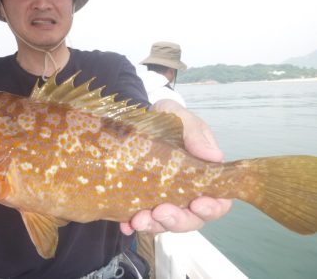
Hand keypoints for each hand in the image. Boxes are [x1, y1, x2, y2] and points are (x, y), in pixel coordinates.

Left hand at [120, 99, 232, 234]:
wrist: (140, 118)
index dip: (211, 208)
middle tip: (160, 212)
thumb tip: (215, 156)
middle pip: (191, 219)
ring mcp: (164, 199)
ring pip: (165, 223)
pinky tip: (125, 224)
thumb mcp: (181, 117)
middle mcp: (187, 192)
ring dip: (153, 226)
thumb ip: (195, 132)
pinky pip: (140, 219)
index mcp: (204, 175)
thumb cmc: (168, 118)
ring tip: (138, 220)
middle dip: (177, 221)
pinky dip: (133, 224)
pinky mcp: (143, 200)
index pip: (218, 201)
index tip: (197, 203)